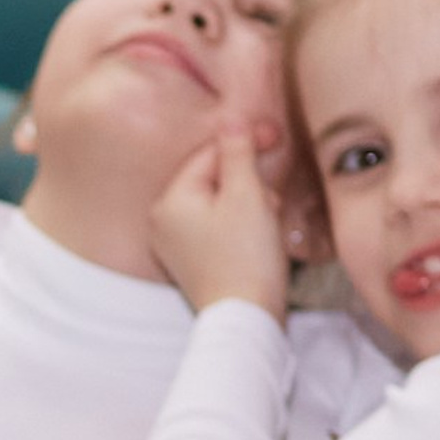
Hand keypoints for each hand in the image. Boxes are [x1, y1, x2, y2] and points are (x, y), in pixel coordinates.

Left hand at [148, 124, 290, 320]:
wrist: (247, 320)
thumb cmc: (247, 258)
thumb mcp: (247, 196)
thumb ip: (238, 153)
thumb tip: (232, 120)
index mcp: (170, 201)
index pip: (209, 154)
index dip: (245, 142)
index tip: (277, 137)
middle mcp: (163, 221)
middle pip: (212, 178)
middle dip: (248, 180)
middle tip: (272, 198)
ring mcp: (175, 244)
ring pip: (218, 202)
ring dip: (249, 202)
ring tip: (268, 221)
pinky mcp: (192, 261)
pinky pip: (217, 226)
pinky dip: (241, 223)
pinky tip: (260, 235)